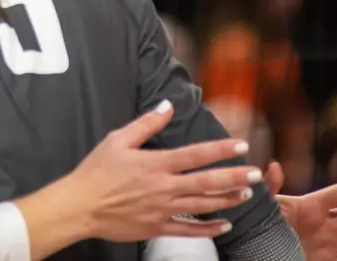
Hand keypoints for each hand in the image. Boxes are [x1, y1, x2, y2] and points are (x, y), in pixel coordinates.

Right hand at [25, 100, 261, 247]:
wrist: (81, 205)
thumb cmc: (96, 170)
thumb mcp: (117, 139)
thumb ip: (146, 124)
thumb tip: (167, 107)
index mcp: (155, 163)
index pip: (195, 155)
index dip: (220, 149)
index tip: (241, 146)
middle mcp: (164, 187)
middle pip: (207, 182)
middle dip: (234, 177)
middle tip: (255, 174)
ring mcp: (163, 209)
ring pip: (204, 205)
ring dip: (228, 199)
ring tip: (246, 194)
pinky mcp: (158, 227)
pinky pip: (190, 230)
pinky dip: (210, 228)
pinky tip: (225, 224)